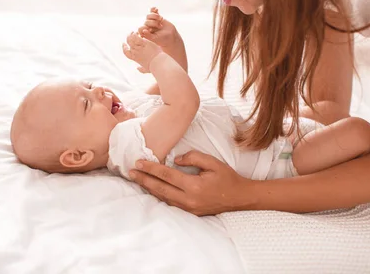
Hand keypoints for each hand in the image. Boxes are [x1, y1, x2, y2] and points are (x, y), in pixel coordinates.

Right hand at [122, 32, 162, 73]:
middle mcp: (135, 52)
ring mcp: (138, 48)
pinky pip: (136, 37)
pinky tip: (139, 32)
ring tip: (135, 32)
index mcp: (135, 58)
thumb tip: (138, 68)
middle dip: (128, 38)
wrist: (158, 63)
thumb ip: (141, 69)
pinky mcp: (143, 43)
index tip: (124, 44)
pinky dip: (136, 34)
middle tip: (131, 34)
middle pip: (128, 43)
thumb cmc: (154, 67)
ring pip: (131, 39)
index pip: (126, 52)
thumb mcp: (146, 69)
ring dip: (132, 34)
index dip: (124, 48)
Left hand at [128, 151, 251, 215]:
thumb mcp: (212, 162)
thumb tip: (175, 160)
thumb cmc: (227, 178)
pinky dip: (159, 195)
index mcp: (194, 186)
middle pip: (160, 189)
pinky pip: (170, 203)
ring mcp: (189, 208)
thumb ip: (193, 158)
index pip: (167, 175)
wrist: (240, 198)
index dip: (151, 168)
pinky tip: (151, 189)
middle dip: (144, 179)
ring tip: (137, 179)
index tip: (138, 162)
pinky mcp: (190, 212)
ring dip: (148, 188)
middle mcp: (189, 199)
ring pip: (163, 198)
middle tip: (130, 172)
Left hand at [138, 8, 182, 50]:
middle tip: (160, 27)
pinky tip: (156, 9)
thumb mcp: (156, 39)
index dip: (145, 27)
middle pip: (146, 21)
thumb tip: (144, 30)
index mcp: (145, 33)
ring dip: (155, 16)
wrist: (171, 36)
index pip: (140, 28)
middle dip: (154, 23)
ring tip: (160, 19)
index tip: (151, 30)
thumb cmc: (163, 39)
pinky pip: (152, 12)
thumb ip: (149, 36)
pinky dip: (153, 9)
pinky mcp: (156, 17)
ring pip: (148, 15)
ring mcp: (151, 21)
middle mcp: (147, 27)